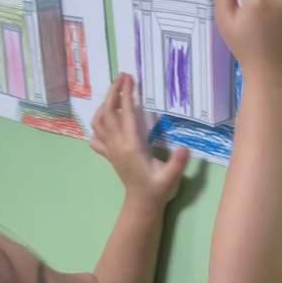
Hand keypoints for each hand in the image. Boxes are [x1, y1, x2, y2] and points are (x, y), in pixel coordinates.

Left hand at [89, 74, 189, 205]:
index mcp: (132, 146)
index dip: (126, 94)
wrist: (142, 205)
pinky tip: (105, 120)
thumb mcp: (171, 178)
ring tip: (114, 92)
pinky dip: (97, 124)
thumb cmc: (157, 190)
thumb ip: (178, 163)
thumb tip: (185, 148)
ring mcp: (111, 150)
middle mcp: (117, 145)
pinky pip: (96, 137)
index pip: (126, 114)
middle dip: (113, 92)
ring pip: (98, 122)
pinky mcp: (109, 155)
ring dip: (104, 104)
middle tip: (122, 77)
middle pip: (108, 113)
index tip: (129, 78)